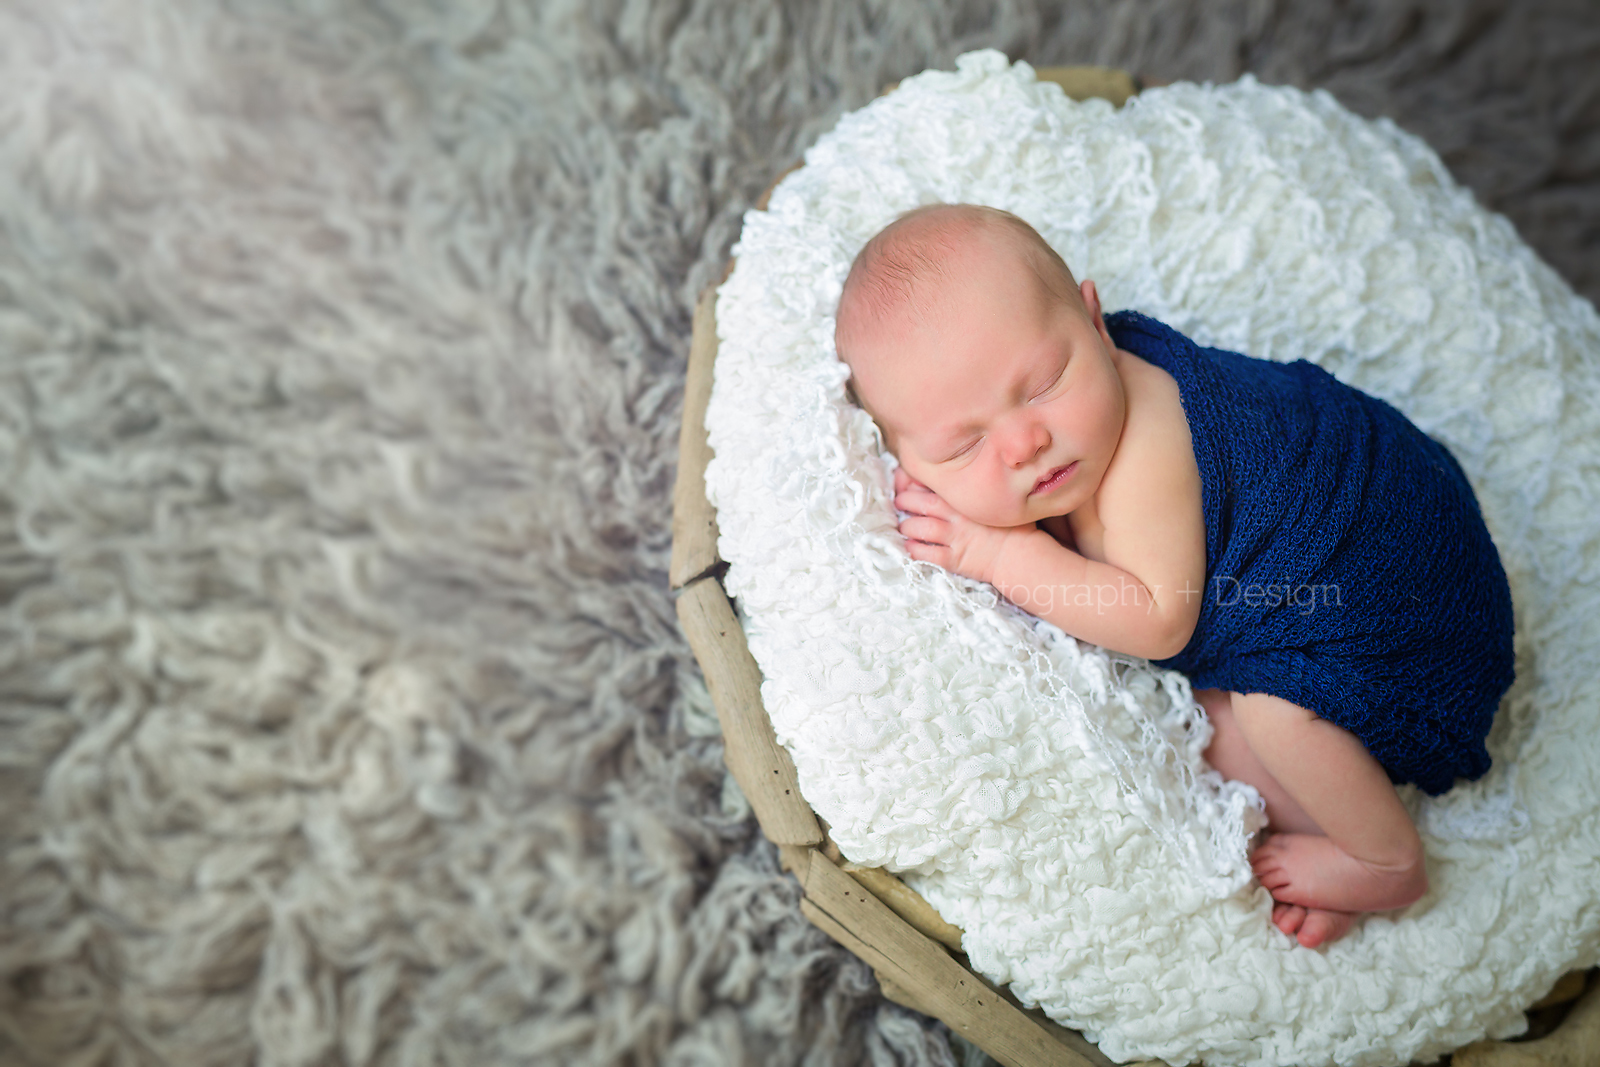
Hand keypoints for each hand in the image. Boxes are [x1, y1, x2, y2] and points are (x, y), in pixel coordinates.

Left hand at [892, 467, 1034, 585]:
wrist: (1021, 554)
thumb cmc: (1010, 525)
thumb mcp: (994, 498)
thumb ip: (974, 486)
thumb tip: (955, 479)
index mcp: (963, 496)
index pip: (928, 481)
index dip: (911, 482)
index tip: (906, 483)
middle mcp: (954, 514)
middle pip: (916, 502)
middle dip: (903, 501)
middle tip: (900, 502)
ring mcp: (952, 536)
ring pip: (916, 527)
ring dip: (906, 526)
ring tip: (904, 526)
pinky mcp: (953, 558)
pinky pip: (925, 553)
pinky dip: (913, 549)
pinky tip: (910, 546)